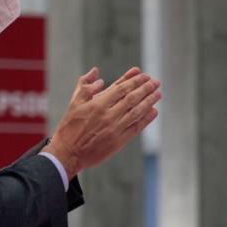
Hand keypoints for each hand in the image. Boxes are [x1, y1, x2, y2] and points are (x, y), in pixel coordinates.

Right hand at [45, 67, 160, 177]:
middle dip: (145, 88)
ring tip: (158, 93)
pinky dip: (146, 119)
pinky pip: (136, 128)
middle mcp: (108, 116)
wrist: (68, 154)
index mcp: (97, 104)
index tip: (143, 75)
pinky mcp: (119, 142)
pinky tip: (154, 111)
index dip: (134, 80)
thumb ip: (85, 86)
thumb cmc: (69, 127)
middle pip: (132, 98)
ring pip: (136, 112)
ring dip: (149, 101)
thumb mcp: (73, 103)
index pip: (121, 88)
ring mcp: (115, 129)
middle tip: (155, 82)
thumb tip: (96, 73)